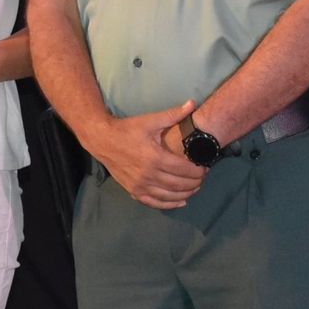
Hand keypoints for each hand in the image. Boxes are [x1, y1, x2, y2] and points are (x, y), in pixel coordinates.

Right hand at [83, 100, 205, 209]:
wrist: (103, 140)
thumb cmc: (128, 129)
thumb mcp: (151, 120)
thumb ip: (173, 115)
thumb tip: (192, 103)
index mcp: (155, 157)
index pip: (184, 169)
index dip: (198, 170)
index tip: (206, 167)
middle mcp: (149, 175)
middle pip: (179, 184)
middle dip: (195, 182)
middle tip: (203, 177)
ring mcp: (140, 185)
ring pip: (169, 196)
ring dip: (186, 194)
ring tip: (196, 188)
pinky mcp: (134, 191)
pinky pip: (155, 202)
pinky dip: (170, 204)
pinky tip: (180, 202)